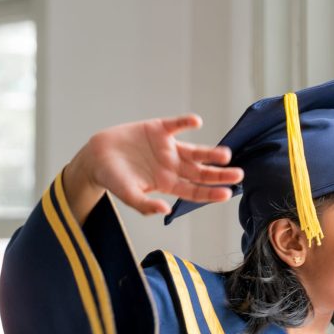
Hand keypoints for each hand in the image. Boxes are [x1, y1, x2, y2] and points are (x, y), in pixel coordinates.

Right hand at [65, 113, 243, 219]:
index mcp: (168, 184)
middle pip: (201, 172)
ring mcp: (167, 148)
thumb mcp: (128, 195)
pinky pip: (175, 125)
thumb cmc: (113, 179)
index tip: (227, 194)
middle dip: (219, 174)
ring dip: (210, 152)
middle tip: (238, 175)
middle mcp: (172, 166)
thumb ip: (145, 205)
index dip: (211, 193)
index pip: (195, 191)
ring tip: (226, 155)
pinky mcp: (158, 129)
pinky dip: (185, 122)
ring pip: (195, 151)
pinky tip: (196, 122)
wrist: (95, 157)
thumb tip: (165, 211)